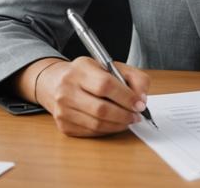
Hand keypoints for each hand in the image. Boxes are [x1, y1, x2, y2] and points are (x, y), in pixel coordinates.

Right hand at [32, 57, 150, 136]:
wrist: (56, 83)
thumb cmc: (90, 75)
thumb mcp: (113, 67)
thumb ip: (135, 78)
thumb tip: (142, 99)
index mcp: (80, 69)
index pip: (105, 85)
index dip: (126, 97)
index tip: (140, 104)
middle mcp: (66, 89)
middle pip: (101, 109)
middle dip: (124, 115)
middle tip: (137, 116)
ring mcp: (62, 109)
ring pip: (96, 124)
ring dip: (118, 125)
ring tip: (128, 120)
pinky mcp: (63, 125)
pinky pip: (91, 132)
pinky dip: (107, 130)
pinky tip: (114, 123)